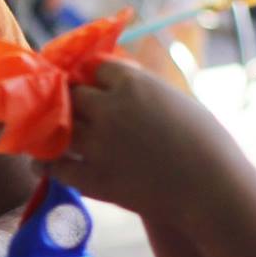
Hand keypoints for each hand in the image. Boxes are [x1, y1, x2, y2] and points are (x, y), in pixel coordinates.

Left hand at [48, 59, 237, 223]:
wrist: (211, 189)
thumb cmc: (206, 142)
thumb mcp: (175, 99)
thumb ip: (142, 88)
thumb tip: (116, 78)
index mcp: (132, 83)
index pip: (94, 67)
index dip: (91, 74)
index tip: (88, 80)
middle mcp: (108, 108)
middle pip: (71, 93)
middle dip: (71, 98)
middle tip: (69, 105)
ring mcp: (96, 143)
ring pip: (57, 127)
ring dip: (51, 128)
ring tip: (47, 131)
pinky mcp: (92, 177)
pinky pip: (55, 166)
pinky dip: (46, 163)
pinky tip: (43, 162)